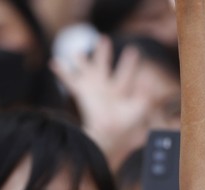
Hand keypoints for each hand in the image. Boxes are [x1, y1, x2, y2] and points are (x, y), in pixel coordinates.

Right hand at [52, 37, 157, 165]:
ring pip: (85, 70)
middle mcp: (104, 91)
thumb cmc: (126, 124)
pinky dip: (62, 71)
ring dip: (82, 61)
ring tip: (77, 53)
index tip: (132, 51)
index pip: (125, 75)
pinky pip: (70, 79)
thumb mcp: (141, 106)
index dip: (128, 63)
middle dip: (103, 54)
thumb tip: (150, 82)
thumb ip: (146, 95)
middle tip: (103, 40)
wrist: (108, 135)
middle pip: (103, 67)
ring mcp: (92, 91)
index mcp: (119, 94)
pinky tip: (54, 63)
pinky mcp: (81, 92)